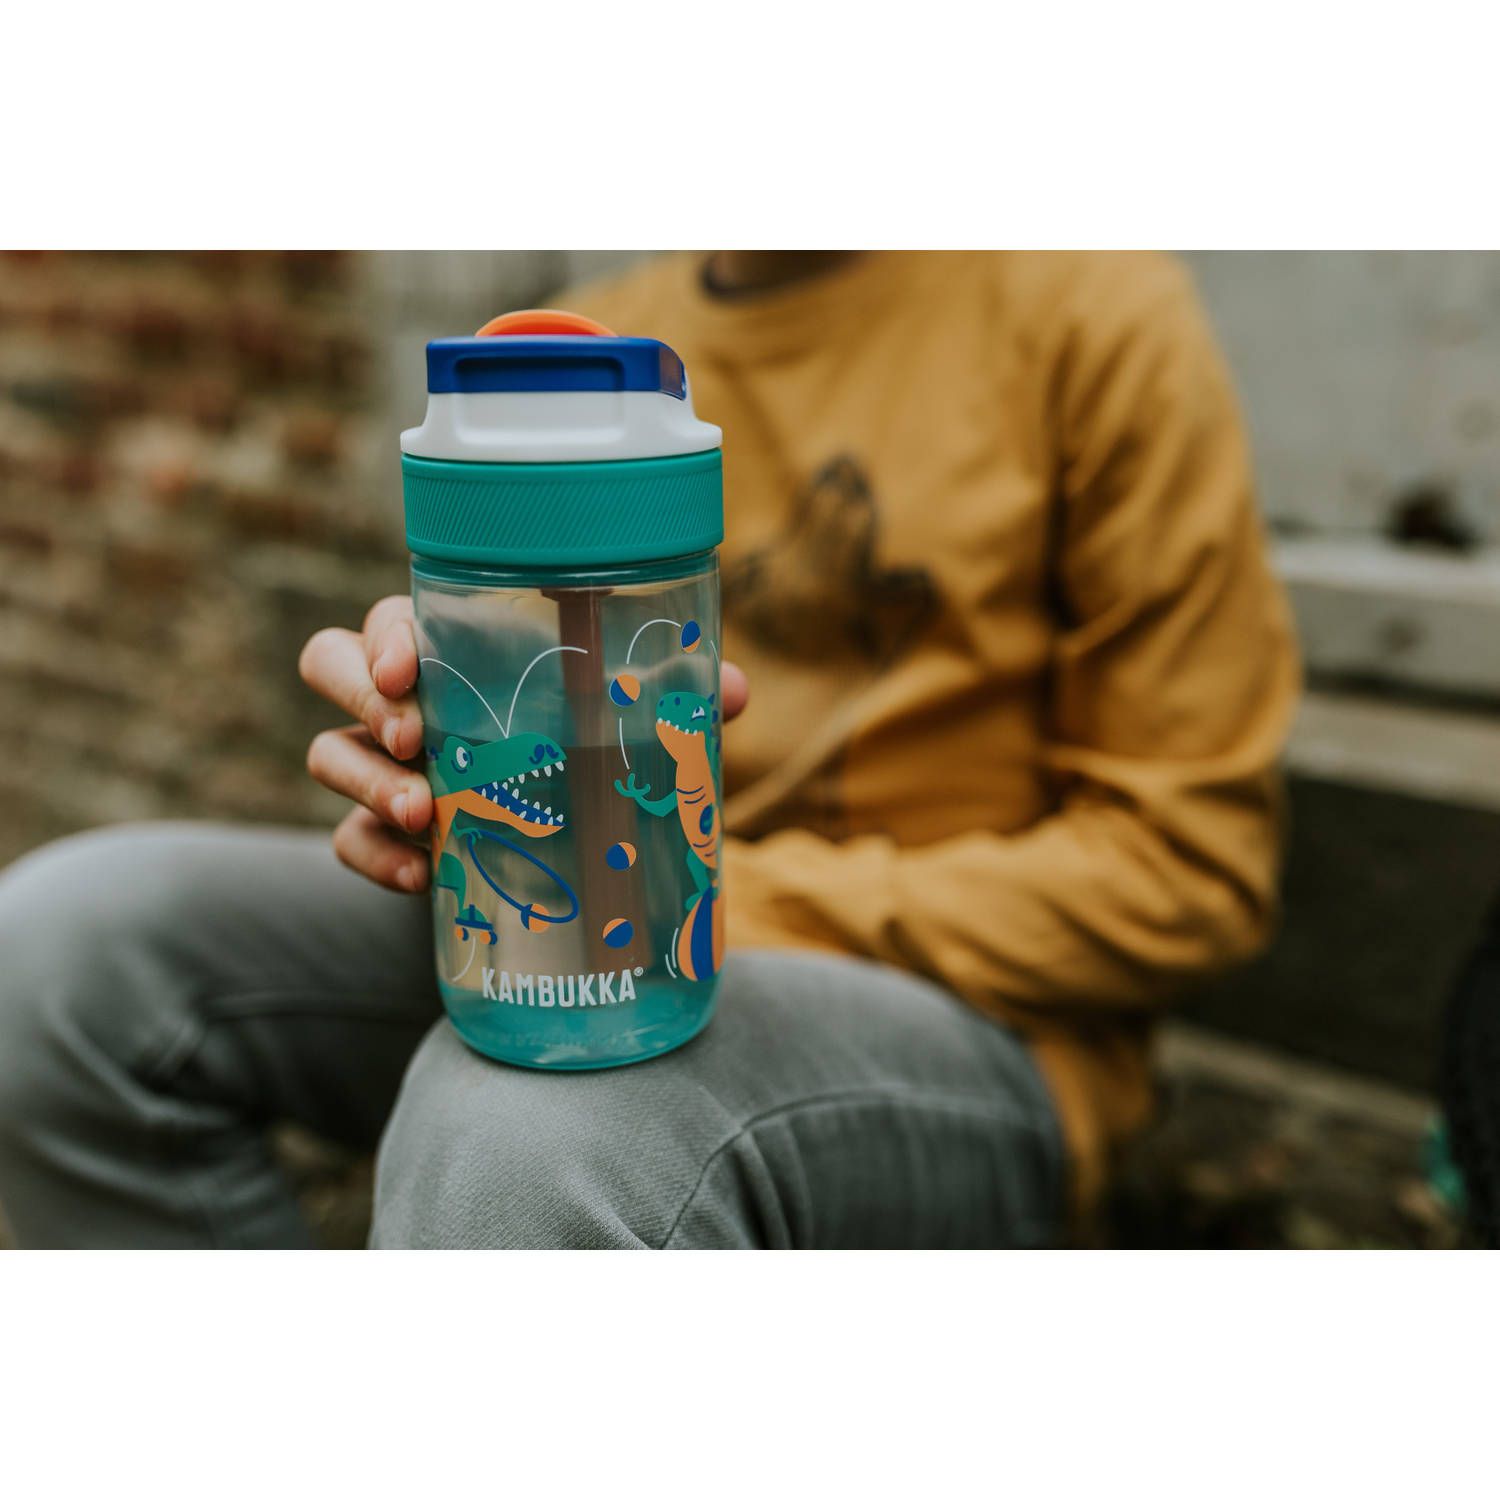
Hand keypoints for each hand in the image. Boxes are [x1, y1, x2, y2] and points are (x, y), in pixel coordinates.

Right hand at [299, 595, 748, 893]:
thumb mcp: (627, 723)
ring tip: (421, 812)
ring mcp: (384, 766)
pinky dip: (374, 857)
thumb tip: (728, 692)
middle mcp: (405, 699)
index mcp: (453, 649)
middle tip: (413, 735)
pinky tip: (417, 876)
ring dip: (366, 782)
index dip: (385, 638)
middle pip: (331, 666)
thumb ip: (669, 700)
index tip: (407, 669)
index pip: (392, 621)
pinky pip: (347, 841)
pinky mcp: (382, 834)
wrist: (559, 844)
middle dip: (362, 698)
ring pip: (329, 754)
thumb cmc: (582, 748)